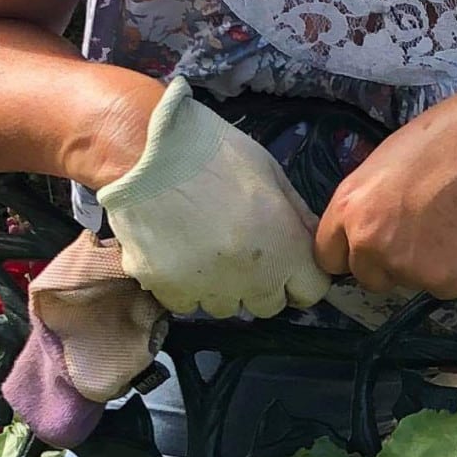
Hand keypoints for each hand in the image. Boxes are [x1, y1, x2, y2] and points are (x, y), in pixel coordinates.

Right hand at [94, 82, 329, 319]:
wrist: (144, 149)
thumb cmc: (214, 151)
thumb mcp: (269, 173)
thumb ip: (296, 216)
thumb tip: (310, 242)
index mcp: (284, 248)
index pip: (311, 292)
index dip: (302, 276)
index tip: (287, 262)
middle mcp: (251, 279)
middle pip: (268, 306)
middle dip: (262, 284)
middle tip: (242, 250)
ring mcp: (207, 288)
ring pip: (225, 307)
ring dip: (222, 287)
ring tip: (204, 248)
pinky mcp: (167, 289)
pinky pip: (185, 302)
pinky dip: (183, 286)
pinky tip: (176, 253)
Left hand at [313, 87, 456, 301]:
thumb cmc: (445, 139)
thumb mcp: (385, 164)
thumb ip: (370, 201)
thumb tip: (374, 222)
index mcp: (346, 206)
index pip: (328, 256)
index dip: (352, 254)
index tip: (370, 251)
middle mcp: (365, 241)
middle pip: (368, 278)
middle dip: (391, 266)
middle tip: (423, 236)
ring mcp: (400, 263)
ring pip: (409, 282)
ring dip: (428, 267)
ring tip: (453, 226)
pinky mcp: (437, 278)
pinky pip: (446, 286)